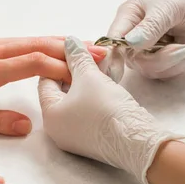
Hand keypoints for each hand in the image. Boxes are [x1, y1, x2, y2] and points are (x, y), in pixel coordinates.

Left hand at [0, 37, 106, 136]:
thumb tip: (27, 126)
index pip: (32, 62)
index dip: (60, 67)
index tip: (85, 73)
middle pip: (38, 44)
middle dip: (71, 49)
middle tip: (101, 53)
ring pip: (29, 39)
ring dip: (59, 43)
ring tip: (85, 49)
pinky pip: (18, 40)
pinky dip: (41, 43)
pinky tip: (50, 49)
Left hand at [38, 36, 184, 183]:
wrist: (138, 141)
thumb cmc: (107, 108)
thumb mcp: (90, 76)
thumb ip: (77, 57)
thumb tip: (69, 42)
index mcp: (49, 115)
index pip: (45, 80)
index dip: (60, 61)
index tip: (77, 50)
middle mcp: (57, 129)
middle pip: (60, 91)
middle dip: (75, 70)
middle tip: (92, 55)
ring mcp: (74, 137)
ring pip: (75, 101)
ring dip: (87, 82)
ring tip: (101, 66)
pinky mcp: (92, 139)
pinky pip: (86, 112)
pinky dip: (93, 96)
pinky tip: (107, 83)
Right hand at [103, 0, 184, 81]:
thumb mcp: (172, 7)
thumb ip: (150, 26)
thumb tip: (130, 43)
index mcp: (129, 16)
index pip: (113, 40)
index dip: (114, 56)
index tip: (126, 67)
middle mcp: (134, 34)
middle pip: (134, 61)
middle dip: (163, 59)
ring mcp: (149, 48)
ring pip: (151, 70)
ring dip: (177, 62)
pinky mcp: (164, 59)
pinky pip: (166, 73)